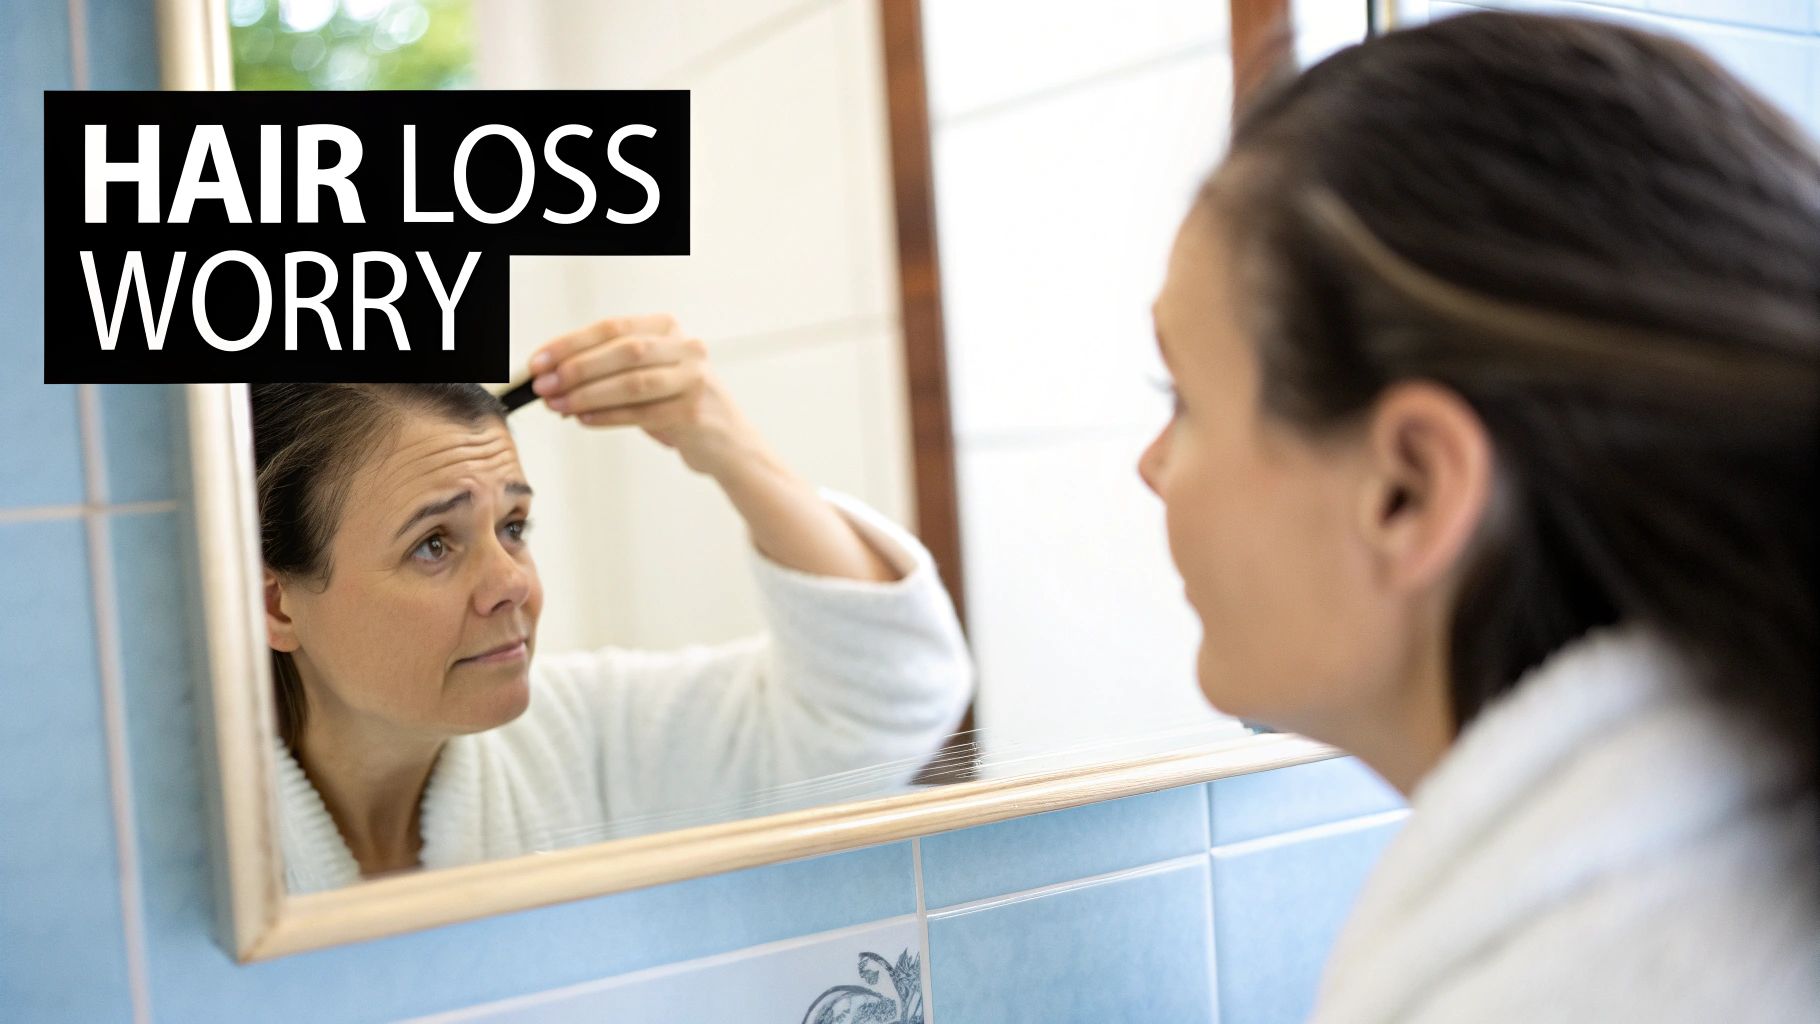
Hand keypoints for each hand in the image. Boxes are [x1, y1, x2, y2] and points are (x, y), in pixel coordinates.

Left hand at [527, 314, 765, 476]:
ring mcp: (695, 380)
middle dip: (577, 369)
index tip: (540, 362)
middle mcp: (686, 348)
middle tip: (545, 386)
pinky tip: (585, 419)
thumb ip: (610, 370)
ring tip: (559, 406)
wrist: (728, 442)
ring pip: (633, 382)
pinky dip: (608, 417)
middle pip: (624, 350)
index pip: (612, 328)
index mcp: (668, 328)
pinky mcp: (696, 413)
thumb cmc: (678, 405)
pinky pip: (643, 414)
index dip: (571, 344)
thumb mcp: (649, 375)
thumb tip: (554, 377)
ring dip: (588, 395)